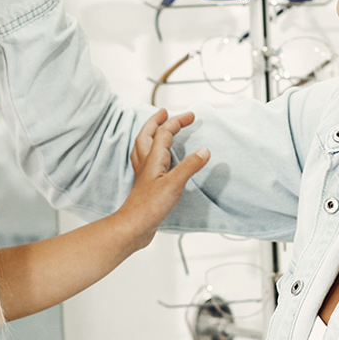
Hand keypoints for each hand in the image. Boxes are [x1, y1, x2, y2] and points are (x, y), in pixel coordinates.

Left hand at [120, 110, 211, 248]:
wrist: (134, 226)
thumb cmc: (150, 207)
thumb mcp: (175, 184)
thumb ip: (189, 166)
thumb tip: (204, 150)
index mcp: (153, 159)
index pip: (164, 133)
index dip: (177, 122)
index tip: (191, 115)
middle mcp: (146, 163)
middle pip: (147, 135)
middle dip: (156, 121)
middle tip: (164, 113)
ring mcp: (144, 174)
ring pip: (143, 147)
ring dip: (149, 134)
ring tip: (156, 129)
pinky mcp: (145, 185)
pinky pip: (144, 161)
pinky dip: (149, 153)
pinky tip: (154, 160)